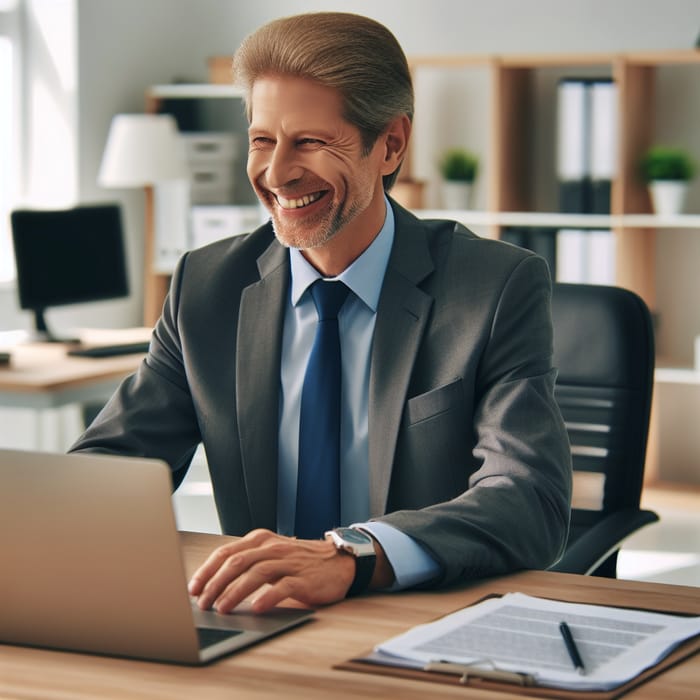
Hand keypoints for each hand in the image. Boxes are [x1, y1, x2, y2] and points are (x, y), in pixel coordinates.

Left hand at [187, 529, 355, 613]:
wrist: (338, 562)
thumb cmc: (300, 562)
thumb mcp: (271, 555)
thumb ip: (248, 564)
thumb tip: (214, 585)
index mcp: (261, 540)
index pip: (226, 552)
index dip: (207, 570)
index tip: (193, 588)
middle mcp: (273, 548)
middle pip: (238, 562)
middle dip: (216, 583)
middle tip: (203, 603)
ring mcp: (289, 562)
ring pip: (257, 573)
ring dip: (236, 591)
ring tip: (222, 608)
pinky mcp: (304, 578)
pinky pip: (284, 586)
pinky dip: (268, 597)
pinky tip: (257, 608)